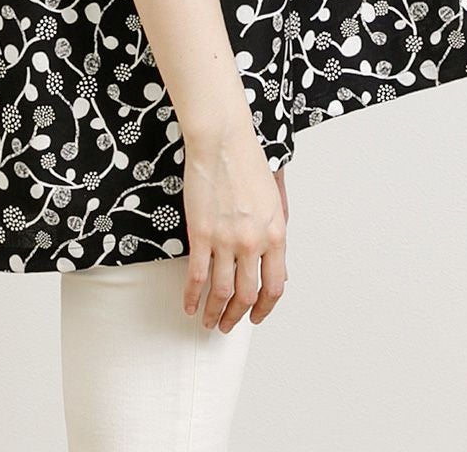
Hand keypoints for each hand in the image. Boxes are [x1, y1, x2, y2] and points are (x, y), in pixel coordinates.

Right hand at [181, 122, 287, 331]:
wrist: (223, 140)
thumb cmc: (248, 161)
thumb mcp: (274, 199)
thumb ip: (276, 233)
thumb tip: (278, 264)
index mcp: (276, 234)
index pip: (275, 286)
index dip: (264, 307)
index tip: (256, 315)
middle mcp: (254, 242)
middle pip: (247, 295)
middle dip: (237, 317)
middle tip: (227, 325)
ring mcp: (227, 240)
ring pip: (221, 292)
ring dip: (214, 312)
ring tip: (207, 320)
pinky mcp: (201, 234)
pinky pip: (196, 276)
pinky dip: (191, 296)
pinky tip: (188, 304)